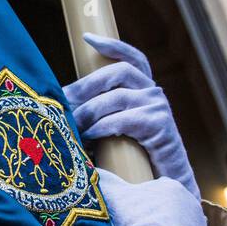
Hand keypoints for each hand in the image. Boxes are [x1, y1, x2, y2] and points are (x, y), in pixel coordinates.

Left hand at [64, 33, 198, 198]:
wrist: (165, 186)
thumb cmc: (133, 158)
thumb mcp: (114, 128)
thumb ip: (98, 113)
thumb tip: (61, 106)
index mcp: (143, 89)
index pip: (133, 58)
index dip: (113, 46)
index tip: (87, 39)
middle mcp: (153, 93)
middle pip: (118, 73)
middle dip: (87, 85)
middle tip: (63, 100)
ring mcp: (159, 108)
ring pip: (117, 98)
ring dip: (89, 111)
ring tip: (71, 126)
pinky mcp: (161, 127)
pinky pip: (125, 119)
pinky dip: (103, 127)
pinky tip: (89, 136)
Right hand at [97, 167, 210, 225]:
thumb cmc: (136, 220)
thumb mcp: (113, 196)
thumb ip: (103, 181)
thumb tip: (90, 171)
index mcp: (171, 186)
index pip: (154, 190)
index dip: (137, 204)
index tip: (127, 217)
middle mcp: (191, 204)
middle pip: (167, 212)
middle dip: (153, 221)